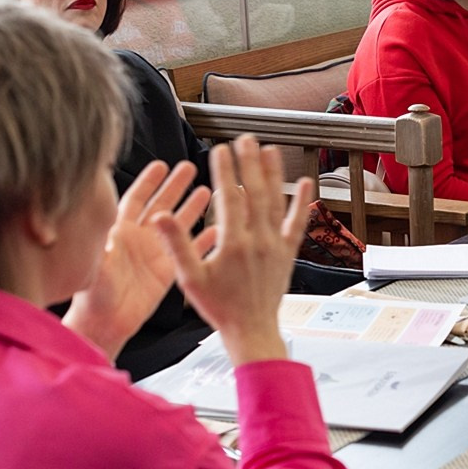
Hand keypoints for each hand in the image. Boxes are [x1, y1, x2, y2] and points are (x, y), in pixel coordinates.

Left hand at [64, 161, 212, 359]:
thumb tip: (111, 228)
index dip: (149, 181)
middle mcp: (138, 239)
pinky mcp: (167, 271)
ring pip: (177, 224)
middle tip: (190, 168)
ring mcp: (154, 254)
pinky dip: (202, 241)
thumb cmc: (92, 297)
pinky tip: (216, 231)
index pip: (135, 198)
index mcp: (119, 232)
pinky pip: (188, 252)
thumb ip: (105, 247)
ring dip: (191, 207)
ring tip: (208, 190)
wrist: (104, 325)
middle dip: (175, 186)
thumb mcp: (96, 267)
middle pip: (160, 204)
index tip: (161, 165)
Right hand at [156, 137, 312, 366]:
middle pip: (255, 193)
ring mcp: (276, 246)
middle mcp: (258, 241)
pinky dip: (303, 203)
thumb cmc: (219, 308)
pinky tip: (307, 182)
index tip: (219, 149)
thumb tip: (160, 216)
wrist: (251, 330)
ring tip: (270, 149)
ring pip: (276, 202)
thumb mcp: (190, 279)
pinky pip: (297, 223)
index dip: (224, 171)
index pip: (229, 197)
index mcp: (233, 244)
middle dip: (249, 163)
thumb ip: (177, 245)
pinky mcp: (288, 253)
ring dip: (274, 174)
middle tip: (245, 138)